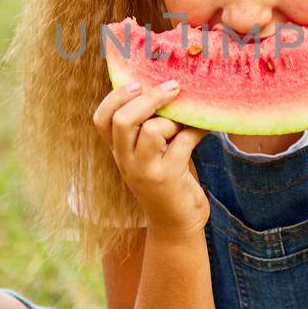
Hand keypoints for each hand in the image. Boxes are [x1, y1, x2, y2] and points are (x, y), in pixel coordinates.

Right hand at [93, 80, 208, 236]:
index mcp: (119, 152)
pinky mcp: (169, 178)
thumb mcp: (149, 156)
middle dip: (149, 98)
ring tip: (186, 123)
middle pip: (123, 120)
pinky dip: (197, 129)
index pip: (101, 120)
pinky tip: (205, 128)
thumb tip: (165, 89)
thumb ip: (148, 129)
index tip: (137, 83)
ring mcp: (146, 171)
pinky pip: (184, 141)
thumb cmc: (167, 182)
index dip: (115, 97)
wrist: (176, 225)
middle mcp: (126, 161)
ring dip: (174, 119)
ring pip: (151, 130)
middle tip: (173, 87)